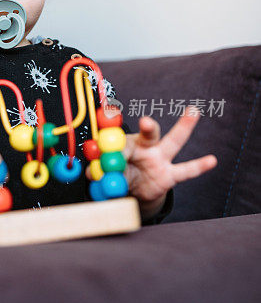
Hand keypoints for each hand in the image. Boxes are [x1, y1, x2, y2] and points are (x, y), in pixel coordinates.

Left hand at [85, 107, 217, 213]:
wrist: (133, 191)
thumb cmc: (119, 174)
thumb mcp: (106, 174)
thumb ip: (100, 172)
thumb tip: (89, 172)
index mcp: (126, 144)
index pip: (119, 144)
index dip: (110, 151)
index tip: (100, 156)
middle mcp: (146, 147)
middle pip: (148, 134)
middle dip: (148, 127)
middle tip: (146, 121)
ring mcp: (160, 159)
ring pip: (172, 142)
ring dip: (183, 128)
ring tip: (193, 111)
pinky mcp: (170, 175)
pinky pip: (186, 171)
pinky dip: (198, 166)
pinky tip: (212, 160)